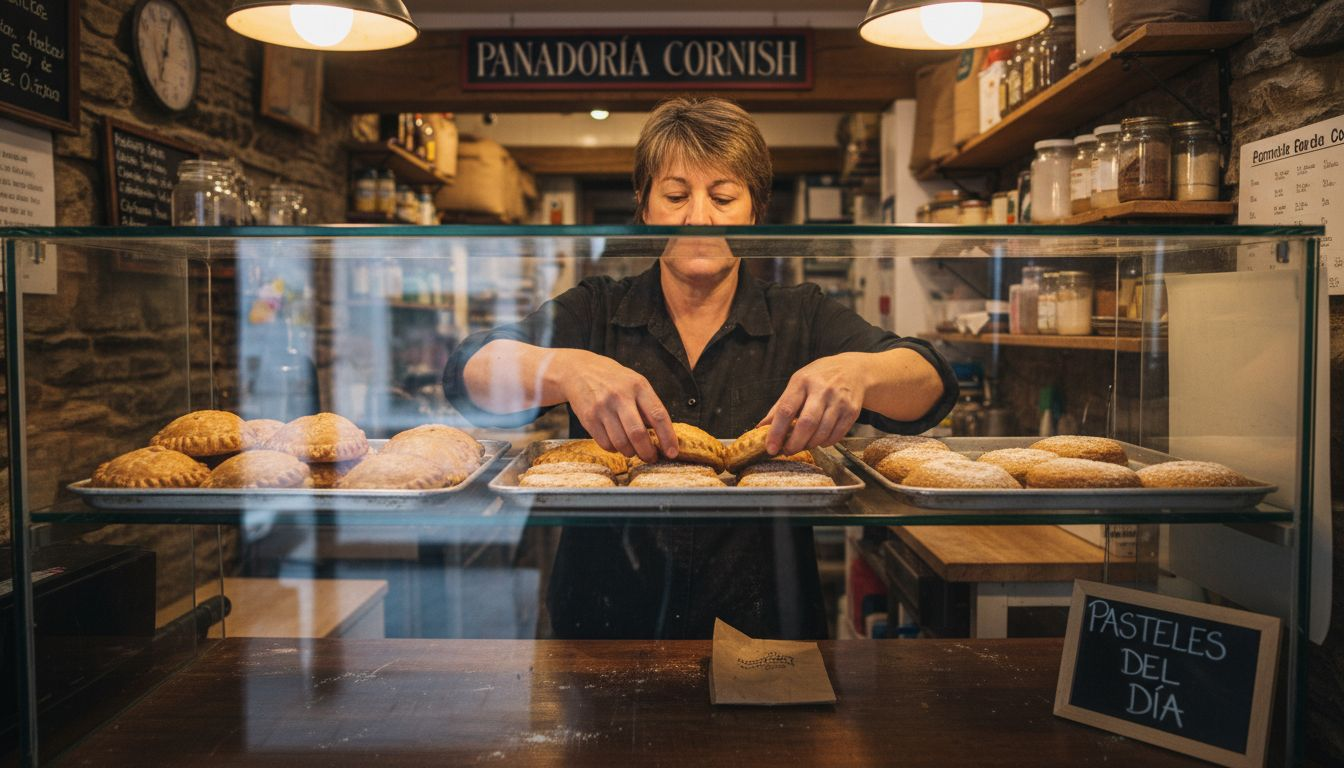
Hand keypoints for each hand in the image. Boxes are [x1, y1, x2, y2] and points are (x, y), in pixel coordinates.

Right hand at [553, 349, 676, 462]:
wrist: (579, 371)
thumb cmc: (614, 380)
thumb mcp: (635, 383)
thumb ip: (649, 406)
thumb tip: (664, 436)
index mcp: (638, 386)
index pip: (658, 415)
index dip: (668, 437)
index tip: (672, 452)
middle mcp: (620, 396)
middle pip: (637, 434)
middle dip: (647, 452)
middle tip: (651, 458)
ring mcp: (602, 407)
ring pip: (621, 443)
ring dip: (631, 452)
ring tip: (633, 450)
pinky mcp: (588, 418)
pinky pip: (605, 444)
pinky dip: (614, 449)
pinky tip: (616, 442)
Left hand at [758, 352, 870, 454]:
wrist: (853, 369)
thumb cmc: (818, 378)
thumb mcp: (797, 384)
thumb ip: (780, 406)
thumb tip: (761, 429)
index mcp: (802, 382)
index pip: (786, 410)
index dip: (776, 432)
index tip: (770, 448)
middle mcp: (822, 390)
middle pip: (806, 424)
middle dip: (795, 443)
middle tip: (787, 451)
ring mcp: (839, 400)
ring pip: (822, 432)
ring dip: (810, 444)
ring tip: (803, 444)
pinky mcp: (852, 411)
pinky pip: (836, 435)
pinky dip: (825, 443)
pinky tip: (819, 440)